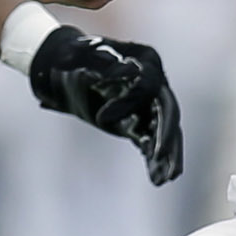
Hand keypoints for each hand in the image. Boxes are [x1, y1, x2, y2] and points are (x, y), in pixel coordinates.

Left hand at [27, 27, 182, 184]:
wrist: (67, 68)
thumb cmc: (74, 57)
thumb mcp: (80, 56)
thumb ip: (98, 64)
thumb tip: (118, 73)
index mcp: (144, 60)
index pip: (147, 85)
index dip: (127, 103)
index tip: (100, 120)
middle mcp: (153, 82)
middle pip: (167, 110)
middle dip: (166, 135)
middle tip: (159, 156)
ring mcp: (147, 104)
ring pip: (165, 131)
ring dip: (168, 154)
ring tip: (167, 178)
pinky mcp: (137, 123)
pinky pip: (150, 143)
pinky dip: (153, 161)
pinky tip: (157, 179)